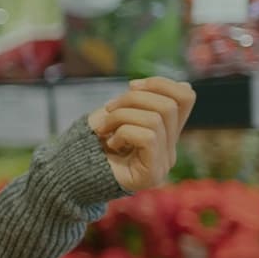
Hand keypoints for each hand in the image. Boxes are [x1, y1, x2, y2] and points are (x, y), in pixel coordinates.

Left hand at [87, 77, 195, 192]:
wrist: (72, 173)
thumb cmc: (92, 141)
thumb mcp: (117, 113)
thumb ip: (145, 101)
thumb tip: (183, 83)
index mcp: (164, 131)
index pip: (186, 97)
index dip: (161, 83)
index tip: (131, 86)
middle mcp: (170, 147)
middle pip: (169, 105)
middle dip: (133, 99)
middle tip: (108, 109)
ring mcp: (163, 162)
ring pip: (155, 120)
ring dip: (121, 116)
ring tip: (104, 128)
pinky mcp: (153, 174)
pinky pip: (148, 138)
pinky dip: (124, 133)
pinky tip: (111, 144)